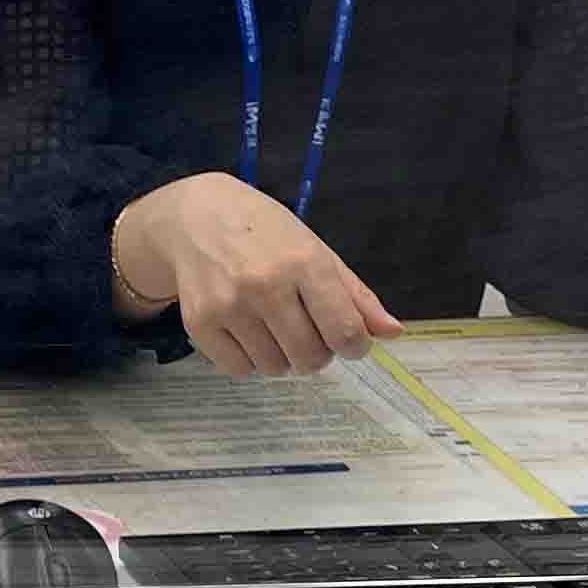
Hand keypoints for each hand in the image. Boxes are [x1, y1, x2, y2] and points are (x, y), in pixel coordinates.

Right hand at [117, 173, 404, 376]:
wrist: (194, 217)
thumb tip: (392, 333)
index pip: (345, 331)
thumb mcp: (316, 251)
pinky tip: (246, 334)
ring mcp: (229, 306)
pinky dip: (249, 361)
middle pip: (310, 357)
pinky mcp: (199, 322)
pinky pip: (238, 369)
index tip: (349, 342)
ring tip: (273, 330)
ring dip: (282, 358)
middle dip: (317, 355)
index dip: (355, 347)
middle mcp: (266, 285)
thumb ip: (356, 295)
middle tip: (307, 335)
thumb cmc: (265, 233)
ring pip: (274, 368)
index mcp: (305, 263)